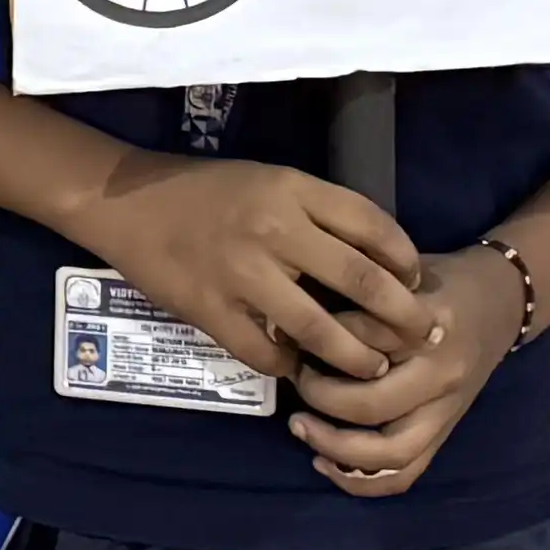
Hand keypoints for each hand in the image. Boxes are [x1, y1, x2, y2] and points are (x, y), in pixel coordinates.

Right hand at [60, 156, 434, 383]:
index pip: (372, 225)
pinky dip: (289, 364)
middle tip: (424, 336)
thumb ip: (317, 213)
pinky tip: (299, 366)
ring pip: (319, 328)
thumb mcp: (269, 180)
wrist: (125, 201)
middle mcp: (273, 229)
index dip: (406, 260)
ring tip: (374, 369)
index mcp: (292, 189)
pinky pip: (264, 351)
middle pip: (361, 281)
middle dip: (403, 316)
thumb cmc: (204, 189)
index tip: (418, 283)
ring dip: (356, 356)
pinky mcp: (210, 309)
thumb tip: (374, 260)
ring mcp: (241, 273)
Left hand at [291, 238, 526, 494]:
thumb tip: (288, 323)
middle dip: (321, 397)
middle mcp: (442, 373)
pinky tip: (323, 463)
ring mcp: (448, 409)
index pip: (361, 339)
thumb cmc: (439, 280)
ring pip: (392, 452)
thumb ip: (353, 295)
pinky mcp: (446, 432)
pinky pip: (405, 472)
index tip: (288, 330)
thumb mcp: (398, 271)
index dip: (317, 336)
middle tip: (295, 378)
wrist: (503, 299)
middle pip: (372, 405)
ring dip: (336, 448)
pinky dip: (361, 480)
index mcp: (428, 324)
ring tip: (299, 427)